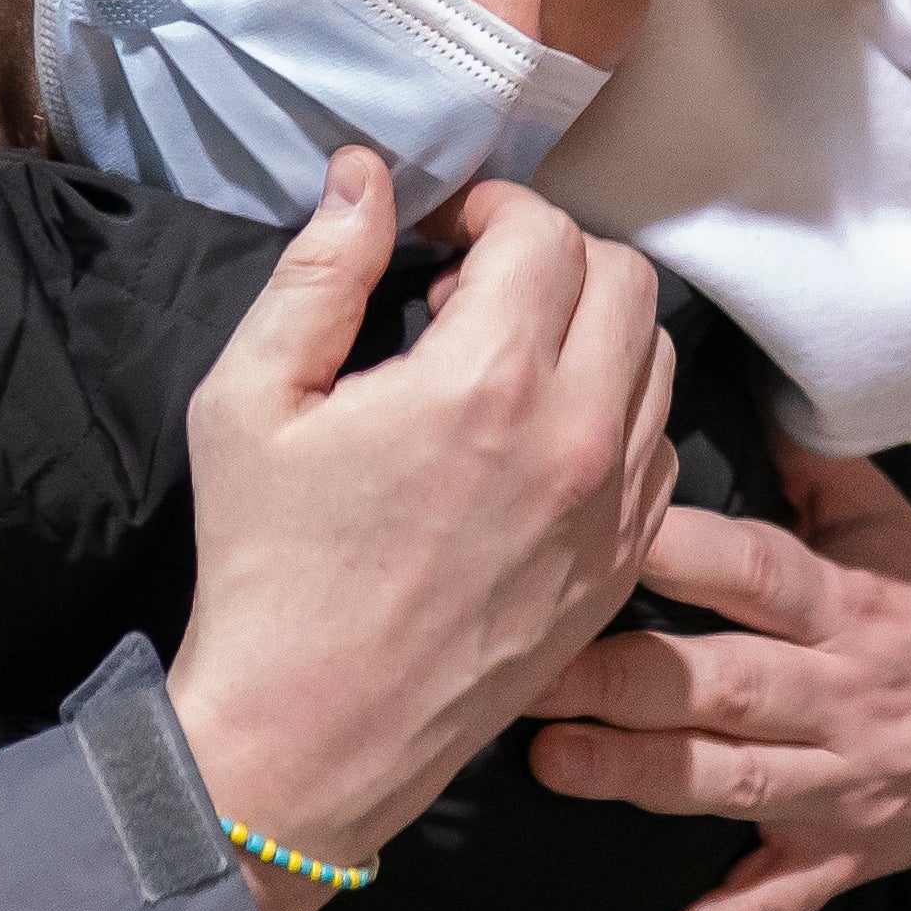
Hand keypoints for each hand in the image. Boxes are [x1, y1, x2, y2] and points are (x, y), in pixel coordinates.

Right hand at [171, 154, 674, 910]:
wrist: (312, 736)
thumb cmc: (267, 569)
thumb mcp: (249, 401)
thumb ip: (319, 270)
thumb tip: (367, 174)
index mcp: (484, 383)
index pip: (544, 232)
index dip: (489, 213)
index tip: (437, 244)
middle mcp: (576, 438)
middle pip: (626, 278)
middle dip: (552, 259)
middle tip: (472, 296)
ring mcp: (614, 509)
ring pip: (658, 358)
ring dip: (593, 331)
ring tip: (505, 366)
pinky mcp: (623, 565)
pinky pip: (660, 446)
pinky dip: (616, 412)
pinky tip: (537, 440)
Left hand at [524, 443, 910, 910]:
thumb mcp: (901, 535)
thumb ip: (823, 473)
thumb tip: (755, 382)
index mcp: (856, 611)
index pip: (761, 573)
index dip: (682, 548)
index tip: (598, 520)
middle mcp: (846, 702)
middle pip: (726, 684)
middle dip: (623, 672)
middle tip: (526, 658)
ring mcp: (839, 792)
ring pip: (730, 784)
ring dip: (638, 776)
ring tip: (547, 762)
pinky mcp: (833, 864)